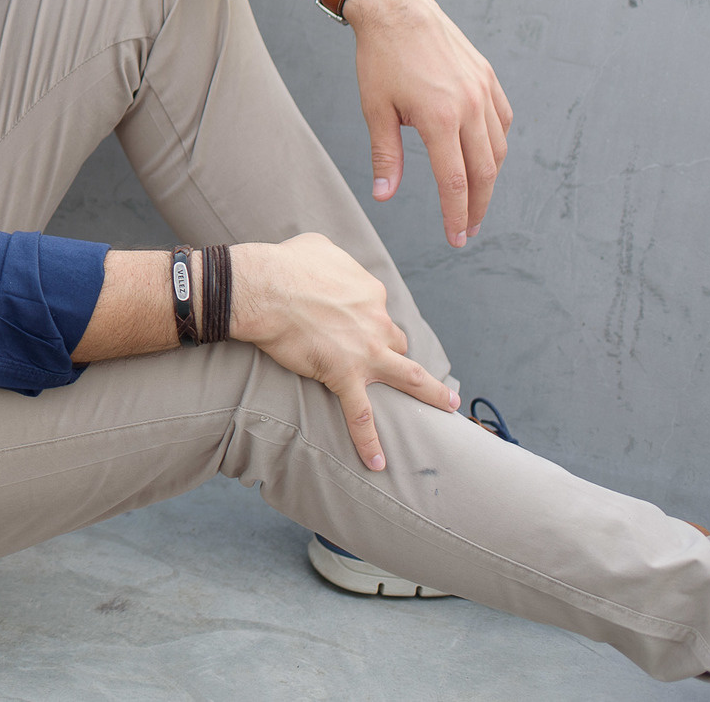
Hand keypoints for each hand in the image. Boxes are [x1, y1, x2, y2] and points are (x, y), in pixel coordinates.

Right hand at [231, 234, 458, 470]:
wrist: (263, 289)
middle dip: (395, 351)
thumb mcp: (317, 247)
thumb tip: (327, 266)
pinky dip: (370, 441)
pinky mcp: (344, 376)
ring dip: (428, 391)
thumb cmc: (283, 264)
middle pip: (397, 341)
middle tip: (394, 362)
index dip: (364, 318)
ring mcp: (365, 351)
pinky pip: (360, 415)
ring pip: (408, 375)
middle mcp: (376, 321)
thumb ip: (334, 259)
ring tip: (446, 405)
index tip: (345, 321)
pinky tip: (378, 463)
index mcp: (370, 292)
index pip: (376, 310)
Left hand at [346, 0, 512, 244]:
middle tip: (468, 230)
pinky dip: (496, 145)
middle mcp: (470, 106)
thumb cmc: (380, 59)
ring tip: (473, 199)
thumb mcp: (375, 109)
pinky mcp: (488, 78)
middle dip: (476, 206)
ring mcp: (484, 91)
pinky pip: (502, 122)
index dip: (456, 215)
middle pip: (484, 172)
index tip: (456, 239)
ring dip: (488, 178)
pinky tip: (483, 156)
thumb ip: (385, 156)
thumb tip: (383, 196)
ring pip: (498, 149)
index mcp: (440, 119)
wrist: (398, 10)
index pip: (455, 181)